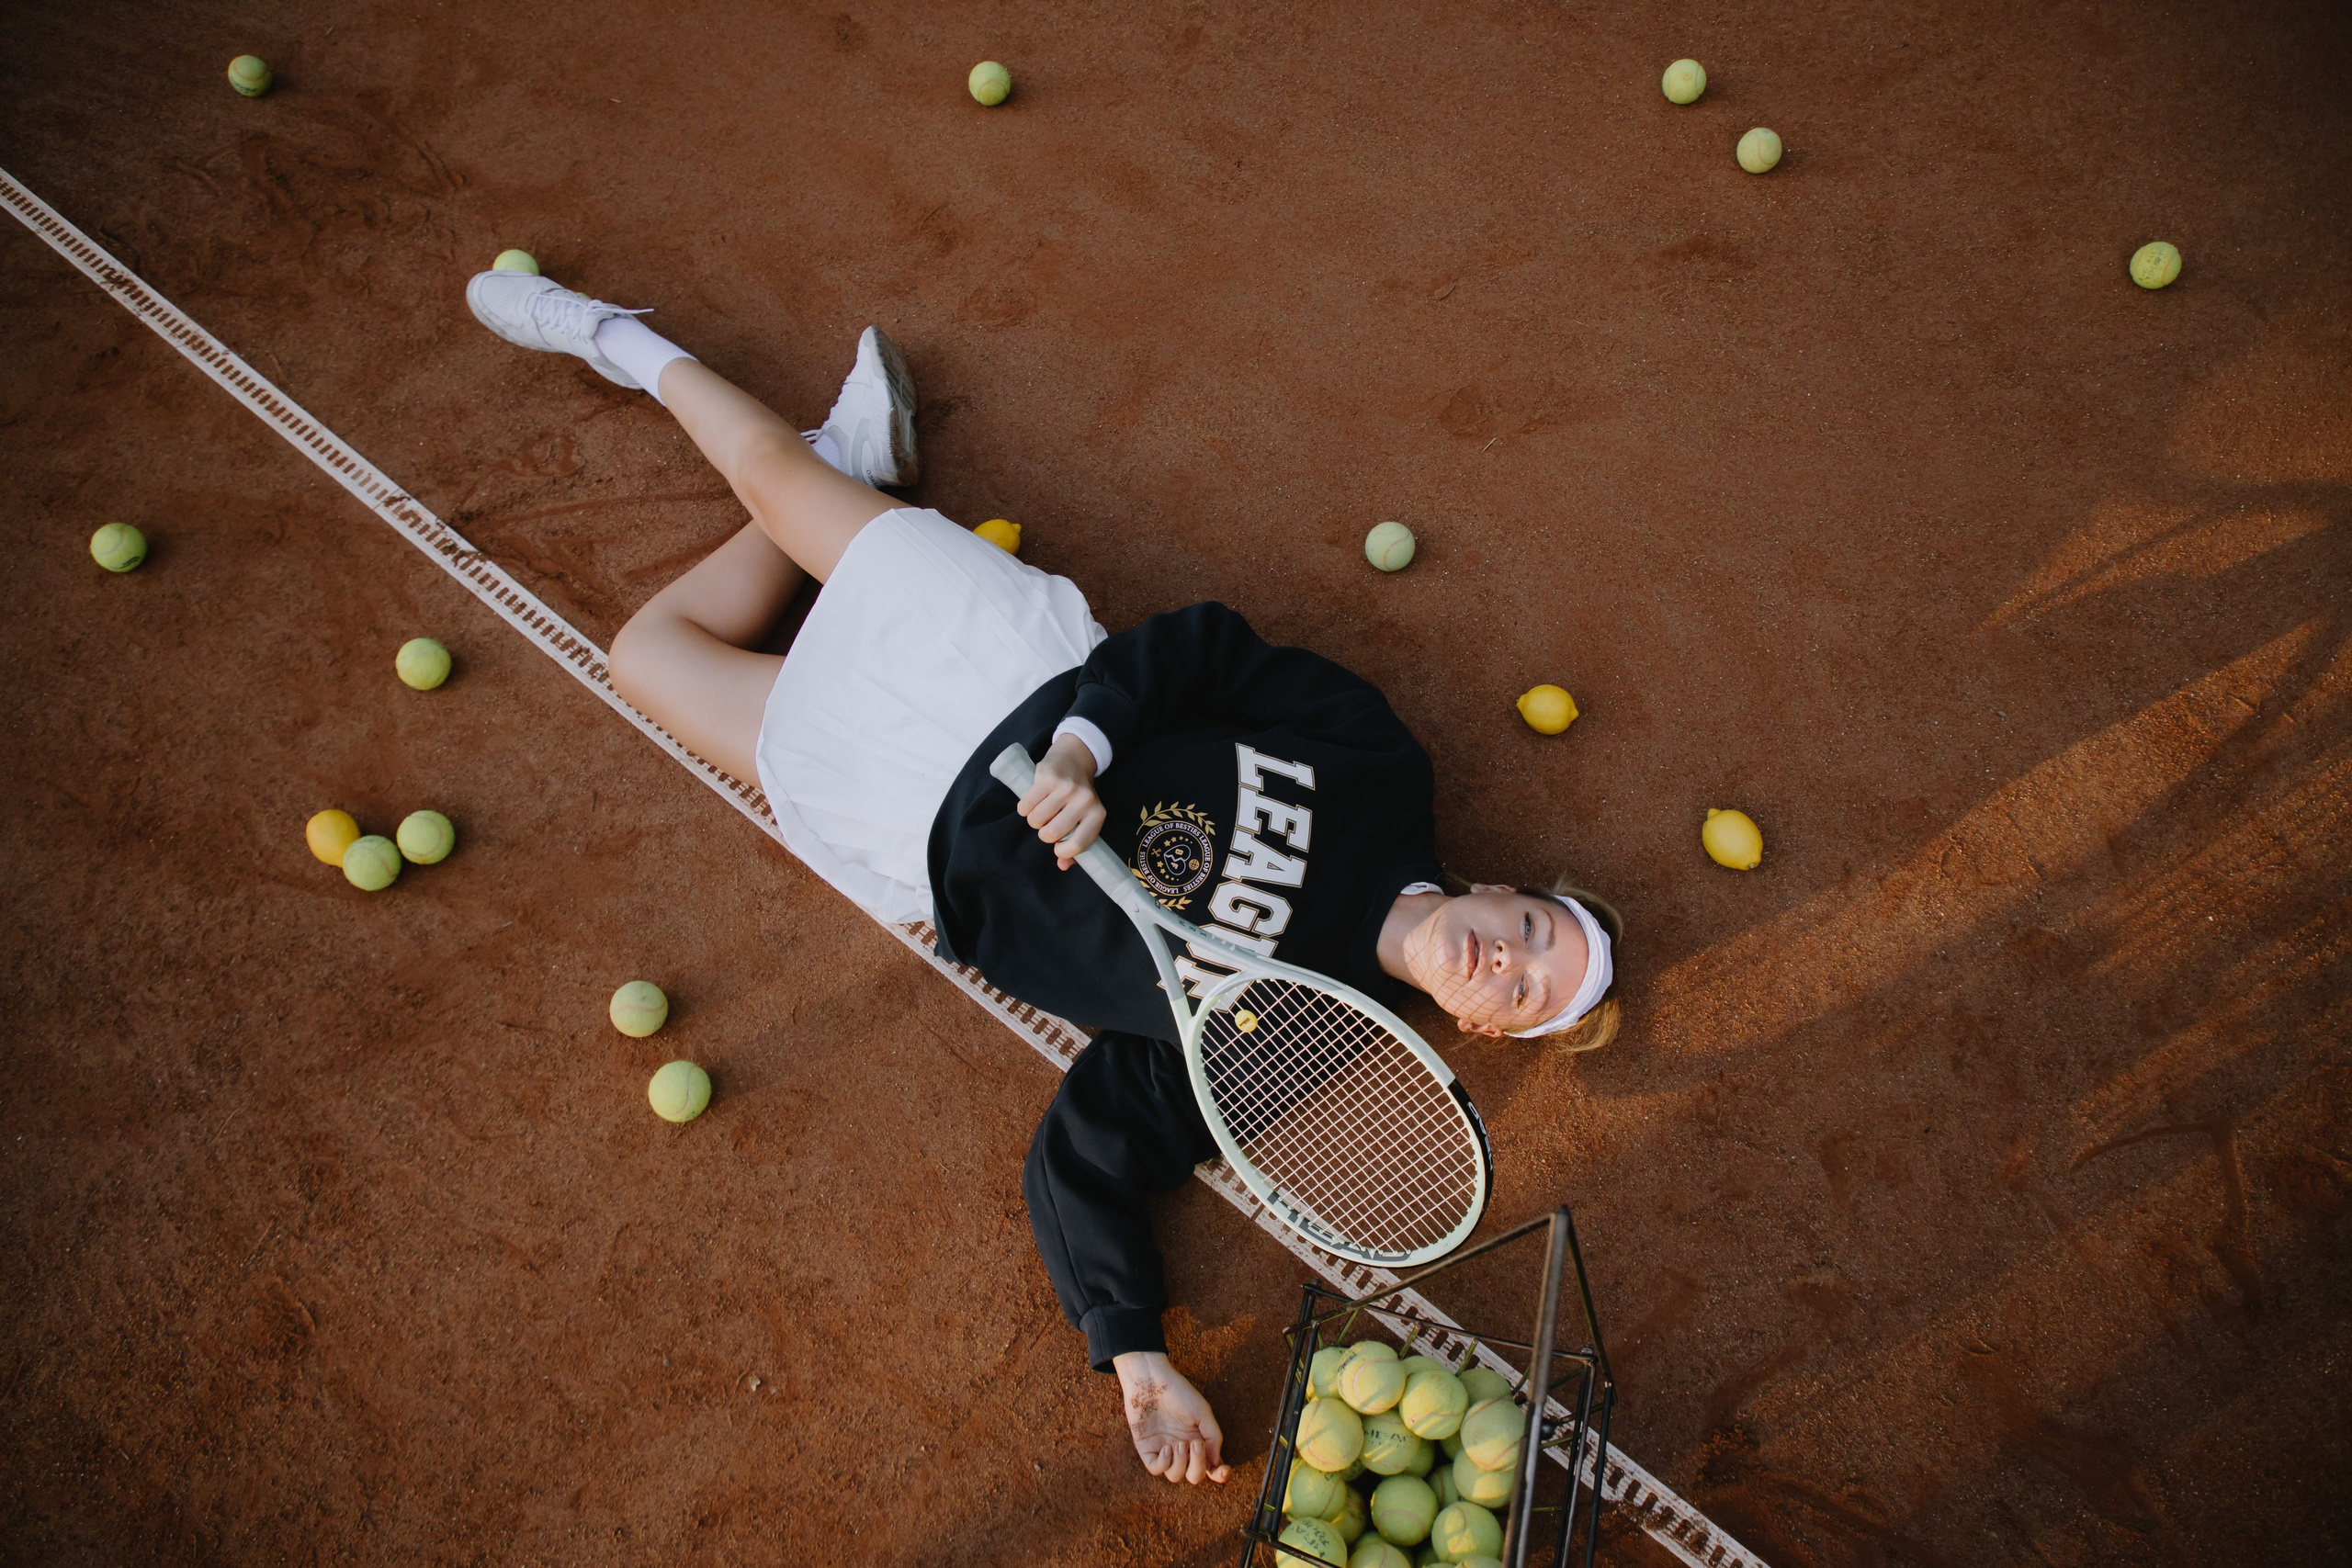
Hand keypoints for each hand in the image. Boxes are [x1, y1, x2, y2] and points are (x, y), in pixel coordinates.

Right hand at [1019, 733, 1106, 869]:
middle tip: (1048, 823)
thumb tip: (1063, 865)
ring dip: (1034, 820)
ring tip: (1042, 811)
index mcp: (1097, 814)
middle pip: (1052, 833)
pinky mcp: (1047, 777)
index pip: (1078, 844)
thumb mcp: (1083, 818)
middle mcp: (1084, 800)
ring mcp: (1065, 787)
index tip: (1058, 846)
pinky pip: (1025, 806)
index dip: (1063, 851)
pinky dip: (1024, 809)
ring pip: (1036, 820)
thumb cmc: (1077, 797)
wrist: (1073, 759)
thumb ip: (1075, 845)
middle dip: (1044, 833)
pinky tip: (1033, 801)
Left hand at [1112, 1351, 1231, 1484]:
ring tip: (1179, 1443)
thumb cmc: (1180, 1393)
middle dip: (1198, 1466)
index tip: (1225, 1471)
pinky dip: (1164, 1463)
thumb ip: (1213, 1438)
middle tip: (1196, 1444)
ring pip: (1175, 1476)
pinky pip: (1156, 1469)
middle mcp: (1182, 1450)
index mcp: (1198, 1441)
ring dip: (1181, 1463)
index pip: (1211, 1467)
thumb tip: (1216, 1463)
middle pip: (1194, 1476)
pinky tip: (1166, 1447)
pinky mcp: (1147, 1450)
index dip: (1219, 1475)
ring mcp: (1164, 1451)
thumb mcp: (1203, 1413)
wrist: (1151, 1381)